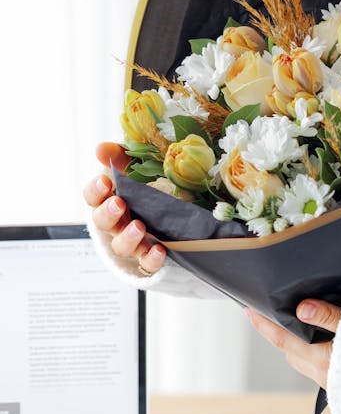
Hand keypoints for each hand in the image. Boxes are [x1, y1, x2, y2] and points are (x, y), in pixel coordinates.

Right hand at [83, 142, 165, 274]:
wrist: (176, 216)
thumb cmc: (147, 190)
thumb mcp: (136, 168)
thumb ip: (120, 157)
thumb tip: (101, 149)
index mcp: (109, 201)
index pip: (92, 197)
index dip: (95, 191)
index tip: (105, 181)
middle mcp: (116, 224)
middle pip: (102, 223)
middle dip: (108, 213)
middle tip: (119, 203)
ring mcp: (132, 243)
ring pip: (121, 246)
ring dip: (128, 237)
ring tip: (139, 226)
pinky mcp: (148, 258)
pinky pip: (146, 264)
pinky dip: (151, 258)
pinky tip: (159, 249)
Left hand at [246, 300, 340, 388]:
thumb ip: (329, 316)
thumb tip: (302, 308)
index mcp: (322, 357)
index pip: (281, 338)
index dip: (263, 323)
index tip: (250, 309)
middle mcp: (322, 372)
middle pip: (288, 349)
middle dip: (276, 331)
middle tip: (268, 313)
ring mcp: (330, 381)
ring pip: (299, 359)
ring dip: (293, 343)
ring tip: (292, 325)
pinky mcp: (339, 385)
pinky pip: (314, 367)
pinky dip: (309, 352)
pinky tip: (319, 341)